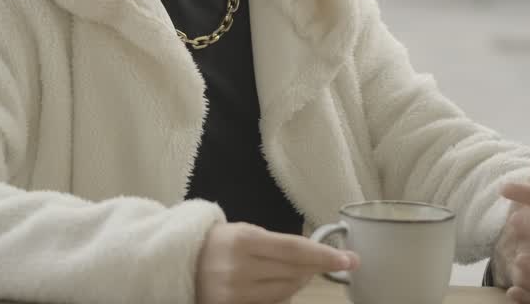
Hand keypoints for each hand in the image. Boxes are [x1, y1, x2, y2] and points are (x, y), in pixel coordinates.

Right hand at [195, 222, 358, 303]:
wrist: (180, 263)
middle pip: (294, 274)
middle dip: (313, 269)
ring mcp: (234, 294)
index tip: (349, 260)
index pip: (295, 250)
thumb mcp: (246, 233)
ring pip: (285, 294)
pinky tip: (274, 285)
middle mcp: (239, 269)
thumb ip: (277, 245)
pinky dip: (280, 297)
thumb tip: (314, 259)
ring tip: (295, 272)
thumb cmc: (220, 243)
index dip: (324, 256)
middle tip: (322, 262)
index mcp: (245, 240)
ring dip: (298, 283)